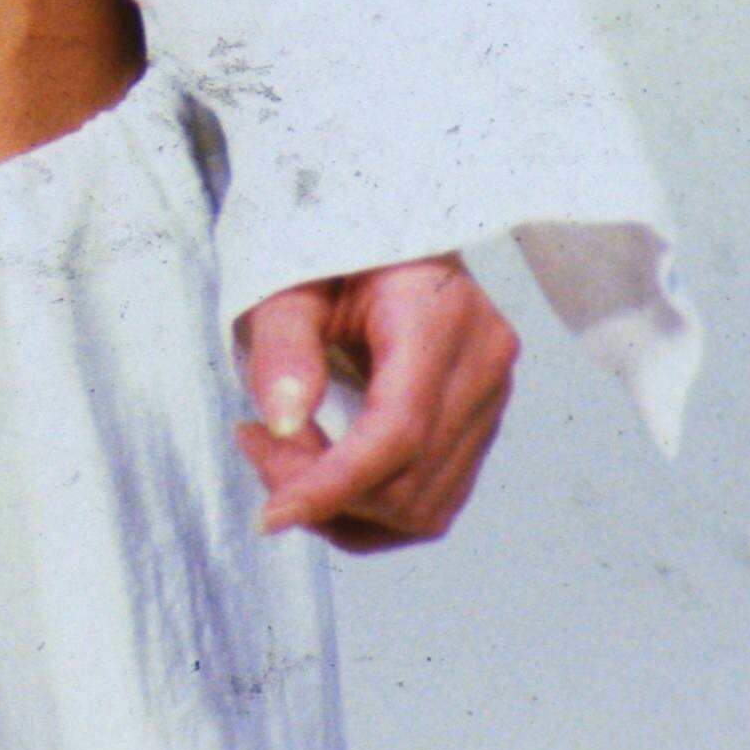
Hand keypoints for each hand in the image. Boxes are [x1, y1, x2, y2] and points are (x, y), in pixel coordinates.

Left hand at [233, 259, 517, 551]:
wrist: (385, 235)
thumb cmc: (334, 252)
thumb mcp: (290, 283)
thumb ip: (283, 346)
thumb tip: (282, 422)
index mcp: (441, 316)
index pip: (397, 431)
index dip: (333, 485)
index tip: (272, 515)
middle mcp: (485, 363)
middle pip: (409, 480)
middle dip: (323, 491)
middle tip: (256, 442)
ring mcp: (493, 399)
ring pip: (422, 508)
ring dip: (343, 507)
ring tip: (284, 453)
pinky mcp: (482, 426)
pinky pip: (430, 503)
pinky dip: (369, 509)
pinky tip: (322, 472)